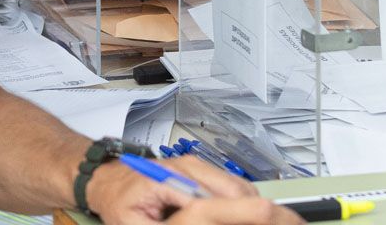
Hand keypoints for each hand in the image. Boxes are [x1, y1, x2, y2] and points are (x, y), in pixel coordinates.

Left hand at [85, 157, 298, 224]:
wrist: (107, 180)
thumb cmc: (119, 201)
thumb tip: (202, 219)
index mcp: (177, 179)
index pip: (225, 201)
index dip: (254, 214)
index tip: (276, 220)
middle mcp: (192, 167)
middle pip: (241, 192)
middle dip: (259, 212)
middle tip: (278, 223)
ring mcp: (198, 165)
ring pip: (240, 188)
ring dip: (251, 208)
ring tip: (262, 222)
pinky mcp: (202, 169)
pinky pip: (231, 186)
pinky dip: (241, 202)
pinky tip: (241, 216)